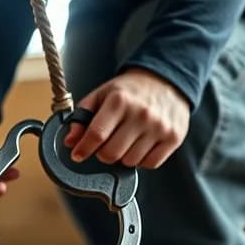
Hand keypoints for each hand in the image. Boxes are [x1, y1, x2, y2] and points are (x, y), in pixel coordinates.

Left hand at [64, 68, 189, 168]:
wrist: (166, 81)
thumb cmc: (130, 91)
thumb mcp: (101, 95)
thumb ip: (82, 116)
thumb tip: (70, 141)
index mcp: (120, 101)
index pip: (96, 135)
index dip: (83, 149)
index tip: (77, 154)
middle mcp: (141, 114)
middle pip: (111, 153)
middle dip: (102, 153)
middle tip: (105, 144)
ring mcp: (160, 127)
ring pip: (130, 161)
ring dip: (122, 157)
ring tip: (125, 141)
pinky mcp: (174, 138)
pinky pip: (150, 164)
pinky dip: (141, 160)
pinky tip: (140, 145)